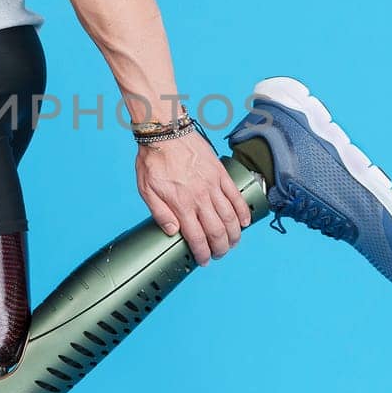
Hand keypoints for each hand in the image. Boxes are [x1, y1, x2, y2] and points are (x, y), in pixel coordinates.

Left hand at [136, 127, 251, 264]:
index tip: (203, 260)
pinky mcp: (220, 174)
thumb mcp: (146, 190)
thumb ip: (160, 213)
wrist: (166, 132)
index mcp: (181, 204)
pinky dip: (243, 211)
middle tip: (219, 254)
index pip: (196, 237)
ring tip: (232, 243)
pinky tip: (244, 222)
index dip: (202, 253)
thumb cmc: (153, 160)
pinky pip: (236, 196)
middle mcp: (200, 197)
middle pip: (217, 231)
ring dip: (234, 234)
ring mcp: (213, 185)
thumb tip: (172, 232)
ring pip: (229, 216)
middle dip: (220, 248)